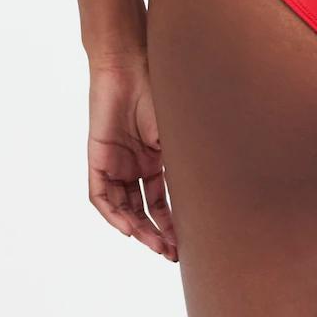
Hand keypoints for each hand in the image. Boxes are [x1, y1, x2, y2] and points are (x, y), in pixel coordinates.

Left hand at [87, 54, 176, 260]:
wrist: (129, 64)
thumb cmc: (158, 88)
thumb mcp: (178, 131)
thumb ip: (186, 159)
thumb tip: (218, 187)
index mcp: (155, 156)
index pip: (161, 199)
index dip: (170, 222)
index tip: (183, 243)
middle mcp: (134, 163)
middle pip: (142, 209)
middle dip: (156, 233)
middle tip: (171, 252)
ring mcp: (115, 161)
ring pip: (122, 207)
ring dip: (137, 229)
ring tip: (155, 245)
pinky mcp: (98, 157)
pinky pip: (101, 196)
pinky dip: (113, 213)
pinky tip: (129, 227)